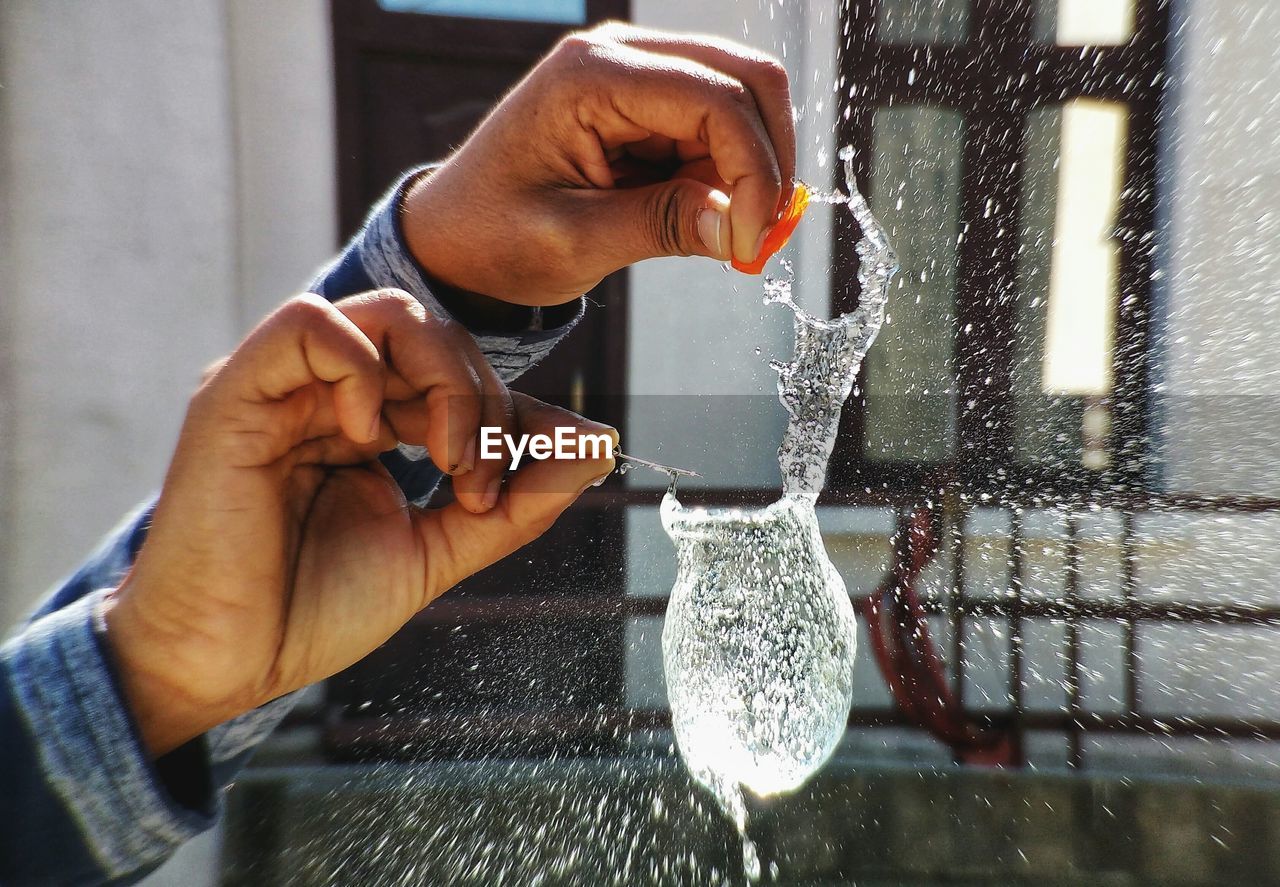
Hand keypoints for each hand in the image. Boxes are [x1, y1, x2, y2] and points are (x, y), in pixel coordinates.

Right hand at [102, 290, 615, 754]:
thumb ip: (515, 499)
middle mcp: (327, 393)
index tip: (556, 460)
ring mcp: (282, 386)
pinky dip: (363, 370)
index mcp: (368, 422)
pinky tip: (370, 438)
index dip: (515, 408)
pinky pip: (308, 324)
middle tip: (484, 479)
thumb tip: (601, 441)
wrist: (226, 663)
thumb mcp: (437, 549)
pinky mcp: (235, 391)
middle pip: (436, 333)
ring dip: (446, 379)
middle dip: (487, 400)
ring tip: (448, 459)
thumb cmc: (315, 610)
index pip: (460, 373)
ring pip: (386, 314)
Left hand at [401, 23, 796, 305]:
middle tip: (759, 235)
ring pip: (742, 101)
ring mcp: (634, 72)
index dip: (753, 171)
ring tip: (725, 234)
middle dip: (768, 161)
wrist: (453, 239)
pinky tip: (706, 217)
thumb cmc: (493, 238)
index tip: (748, 242)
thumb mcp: (574, 242)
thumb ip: (661, 227)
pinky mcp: (646, 104)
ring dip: (752, 170)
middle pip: (745, 80)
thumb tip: (740, 230)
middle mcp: (618, 55)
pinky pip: (716, 127)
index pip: (714, 98)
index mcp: (590, 76)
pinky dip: (729, 174)